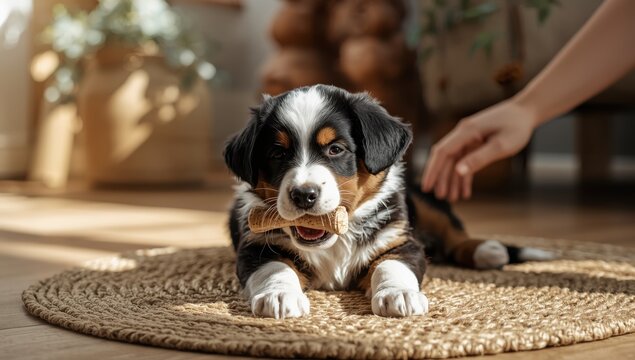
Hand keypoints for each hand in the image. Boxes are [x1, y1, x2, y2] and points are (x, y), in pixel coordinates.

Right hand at [421, 99, 537, 201]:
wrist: (526, 112)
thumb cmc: (516, 126)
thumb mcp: (500, 146)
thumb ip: (479, 158)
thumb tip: (459, 171)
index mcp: (466, 131)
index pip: (442, 152)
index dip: (432, 170)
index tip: (426, 186)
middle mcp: (463, 133)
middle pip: (445, 158)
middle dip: (441, 178)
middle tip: (439, 197)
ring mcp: (469, 138)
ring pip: (454, 161)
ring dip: (452, 179)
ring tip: (452, 198)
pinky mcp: (475, 142)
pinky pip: (465, 160)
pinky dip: (464, 175)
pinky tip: (465, 191)